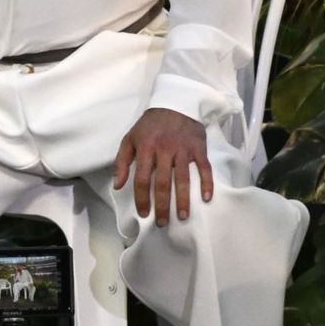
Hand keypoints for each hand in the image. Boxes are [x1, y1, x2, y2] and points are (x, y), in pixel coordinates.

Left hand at [111, 108, 212, 225]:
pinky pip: (204, 168)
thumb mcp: (129, 139)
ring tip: (182, 216)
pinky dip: (206, 183)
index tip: (144, 214)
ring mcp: (183, 149)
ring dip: (183, 199)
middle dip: (162, 205)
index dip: (142, 198)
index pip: (142, 179)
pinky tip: (206, 198)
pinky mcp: (198, 147)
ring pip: (183, 178)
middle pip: (162, 183)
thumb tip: (117, 185)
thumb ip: (121, 162)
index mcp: (146, 149)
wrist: (175, 102)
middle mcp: (165, 150)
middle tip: (162, 222)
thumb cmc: (150, 125)